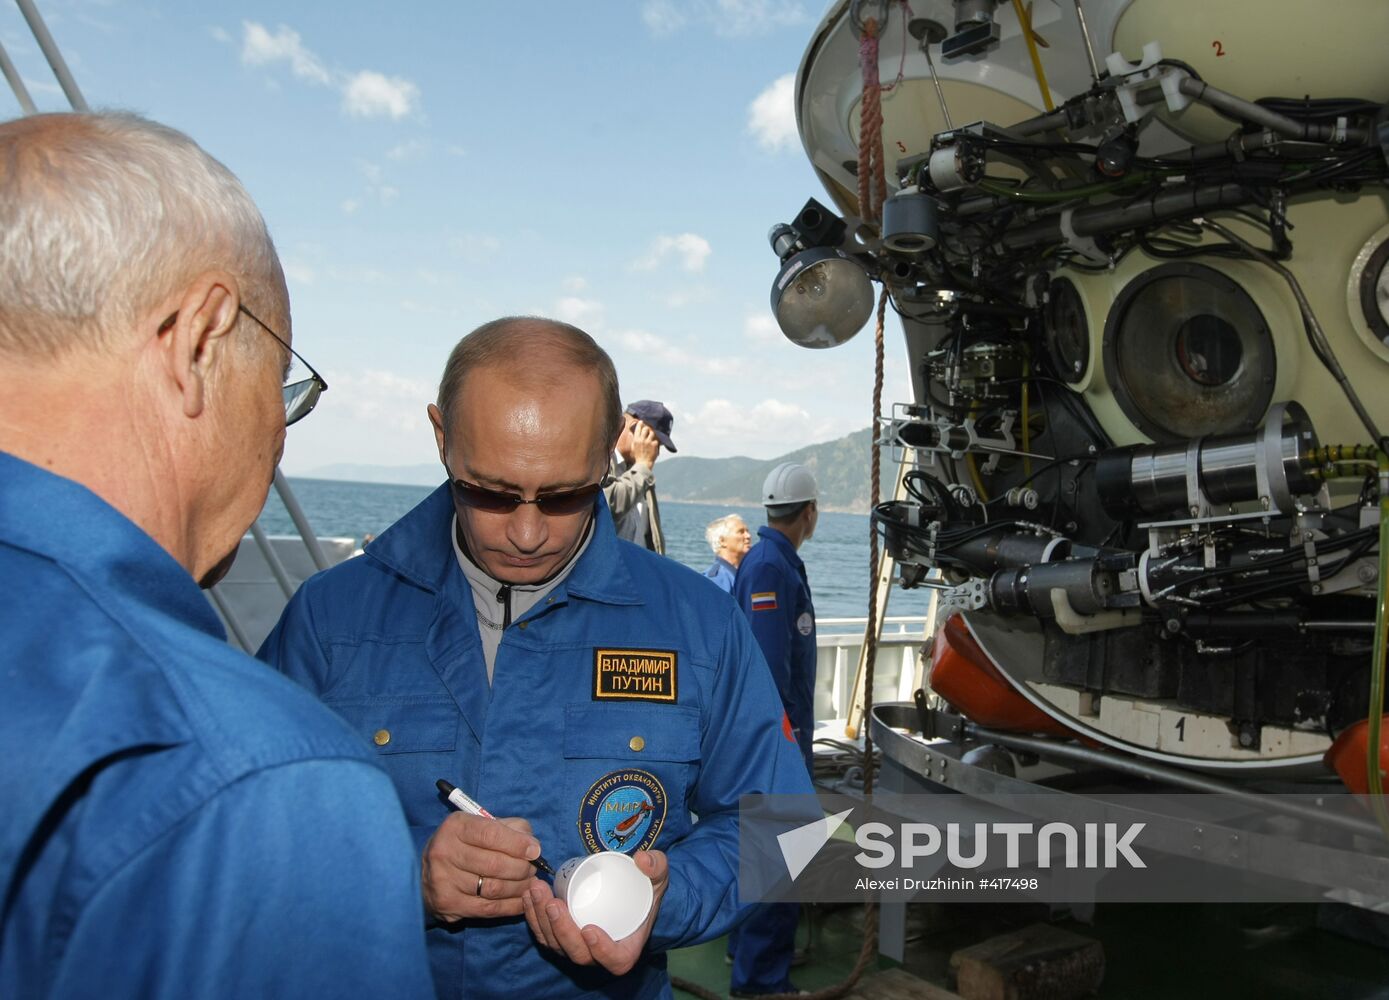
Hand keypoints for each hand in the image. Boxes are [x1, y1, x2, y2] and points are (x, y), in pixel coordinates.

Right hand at [422, 812, 542, 921]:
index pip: (491, 834)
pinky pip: (488, 909)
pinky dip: (511, 906)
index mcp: (455, 827)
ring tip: (530, 884)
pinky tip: (522, 900)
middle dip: (522, 868)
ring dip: (519, 888)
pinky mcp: (447, 904)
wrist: (428, 872)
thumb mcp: (482, 826)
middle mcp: (444, 852)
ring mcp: (443, 880)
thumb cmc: (465, 844)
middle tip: (533, 870)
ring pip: (493, 888)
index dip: (517, 844)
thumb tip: (533, 847)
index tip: (535, 851)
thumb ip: (510, 829)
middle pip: (494, 864)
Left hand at [522, 850, 668, 974]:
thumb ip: (656, 866)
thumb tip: (642, 860)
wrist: (628, 889)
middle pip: (578, 953)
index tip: (589, 929)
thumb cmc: (645, 889)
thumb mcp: (658, 876)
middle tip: (553, 903)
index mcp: (626, 948)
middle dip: (561, 930)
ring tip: (537, 891)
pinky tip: (529, 895)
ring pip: (555, 944)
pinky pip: (544, 935)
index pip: (615, 960)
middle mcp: (599, 954)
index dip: (602, 951)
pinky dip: (533, 917)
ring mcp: (577, 947)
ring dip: (541, 920)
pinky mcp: (560, 936)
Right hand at [630, 422, 660, 467]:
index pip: (638, 429)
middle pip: (646, 429)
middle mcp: (642, 440)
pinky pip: (656, 440)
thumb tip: (631, 433)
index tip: (641, 421)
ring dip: (652, 434)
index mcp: (636, 440)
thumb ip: (634, 439)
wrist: (643, 463)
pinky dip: (655, 442)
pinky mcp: (654, 445)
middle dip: (647, 428)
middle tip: (647, 430)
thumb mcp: (633, 447)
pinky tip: (653, 446)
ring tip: (651, 438)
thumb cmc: (637, 456)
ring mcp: (648, 442)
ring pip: (652, 433)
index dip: (640, 424)